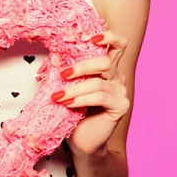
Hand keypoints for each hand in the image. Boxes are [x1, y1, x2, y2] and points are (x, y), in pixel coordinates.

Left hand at [51, 30, 129, 156]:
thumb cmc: (73, 108)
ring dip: (75, 88)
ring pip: (98, 82)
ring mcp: (121, 91)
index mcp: (107, 65)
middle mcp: (117, 75)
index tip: (91, 38)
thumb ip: (63, 69)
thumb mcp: (66, 85)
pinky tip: (68, 103)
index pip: (118, 44)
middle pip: (105, 61)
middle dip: (82, 66)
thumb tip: (56, 55)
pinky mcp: (121, 106)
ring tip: (58, 95)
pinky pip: (100, 97)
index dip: (109, 37)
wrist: (81, 139)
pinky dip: (81, 99)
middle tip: (63, 73)